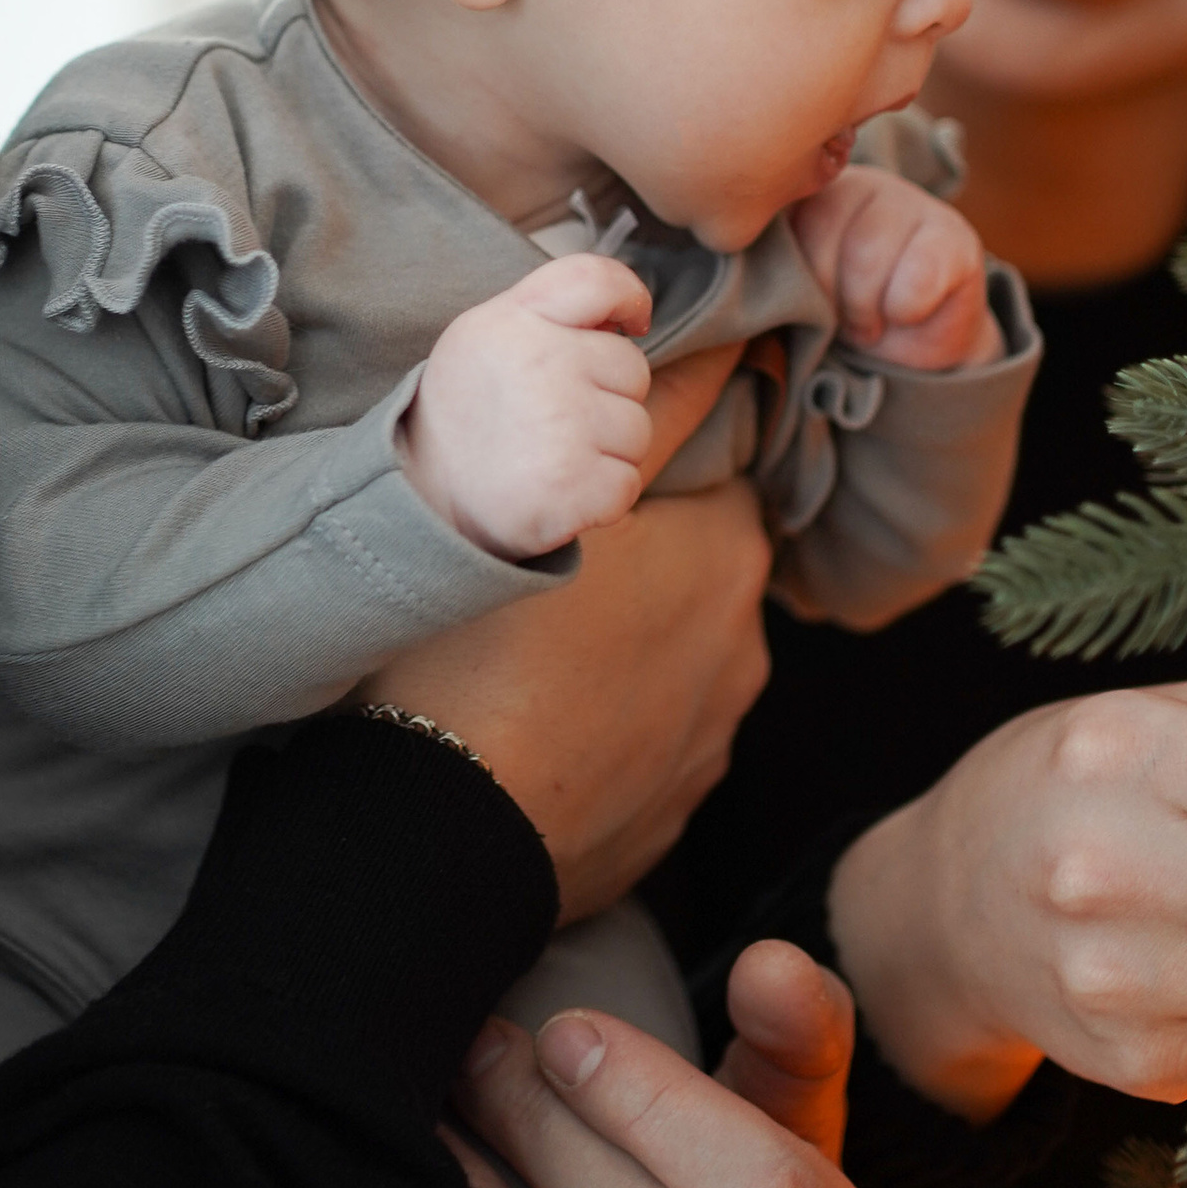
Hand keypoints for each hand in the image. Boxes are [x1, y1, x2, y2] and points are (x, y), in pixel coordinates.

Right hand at [366, 339, 766, 919]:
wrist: (444, 835)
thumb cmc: (479, 652)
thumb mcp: (553, 504)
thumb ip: (650, 423)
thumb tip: (726, 352)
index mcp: (725, 553)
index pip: (713, 463)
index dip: (647, 451)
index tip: (591, 461)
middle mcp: (742, 641)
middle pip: (695, 559)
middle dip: (641, 549)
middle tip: (546, 553)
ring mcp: (713, 733)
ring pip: (674, 650)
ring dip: (631, 638)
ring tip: (535, 649)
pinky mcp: (674, 805)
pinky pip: (650, 734)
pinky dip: (613, 718)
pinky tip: (546, 717)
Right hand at [401, 253, 653, 558]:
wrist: (422, 499)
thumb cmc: (467, 414)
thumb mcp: (487, 338)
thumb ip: (549, 315)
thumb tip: (625, 319)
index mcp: (514, 321)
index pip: (595, 279)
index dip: (630, 295)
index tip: (634, 322)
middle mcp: (540, 365)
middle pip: (632, 368)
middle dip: (609, 398)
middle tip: (556, 420)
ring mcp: (560, 427)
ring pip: (636, 430)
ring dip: (608, 451)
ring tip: (554, 456)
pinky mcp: (573, 487)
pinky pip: (627, 483)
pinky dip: (602, 496)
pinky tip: (560, 491)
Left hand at [791, 165, 1000, 370]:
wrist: (913, 344)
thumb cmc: (842, 318)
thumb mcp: (796, 290)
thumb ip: (775, 261)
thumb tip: (749, 260)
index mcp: (810, 192)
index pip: (781, 212)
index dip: (793, 272)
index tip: (806, 300)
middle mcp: (859, 184)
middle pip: (822, 228)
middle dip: (826, 293)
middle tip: (841, 319)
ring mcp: (910, 201)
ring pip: (866, 254)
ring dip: (863, 309)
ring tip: (869, 323)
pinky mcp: (953, 235)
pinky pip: (917, 278)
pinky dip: (905, 311)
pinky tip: (908, 314)